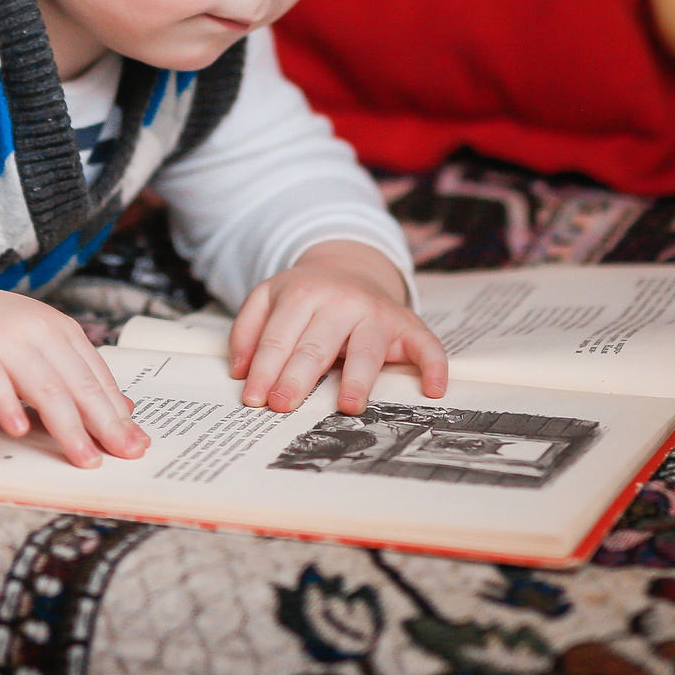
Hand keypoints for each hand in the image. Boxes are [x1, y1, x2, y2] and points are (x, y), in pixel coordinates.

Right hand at [0, 271, 146, 466]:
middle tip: (123, 455)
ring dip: (66, 425)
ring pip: (42, 386)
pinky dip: (7, 405)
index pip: (96, 375)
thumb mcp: (39, 349)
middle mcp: (35, 331)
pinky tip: (19, 430)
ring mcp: (1, 341)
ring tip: (83, 457)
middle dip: (103, 423)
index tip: (137, 444)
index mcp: (58, 330)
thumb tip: (122, 411)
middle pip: (76, 383)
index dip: (117, 412)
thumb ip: (75, 376)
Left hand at [229, 240, 449, 414]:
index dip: (265, 368)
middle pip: (317, 346)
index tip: (255, 399)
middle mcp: (342, 302)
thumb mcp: (268, 297)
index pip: (280, 337)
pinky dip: (434, 365)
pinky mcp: (408, 325)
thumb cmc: (307, 296)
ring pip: (365, 349)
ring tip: (346, 405)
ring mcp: (377, 314)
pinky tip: (432, 389)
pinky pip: (426, 344)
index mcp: (303, 294)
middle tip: (282, 405)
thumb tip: (240, 370)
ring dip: (356, 378)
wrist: (352, 268)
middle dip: (298, 377)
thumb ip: (248, 329)